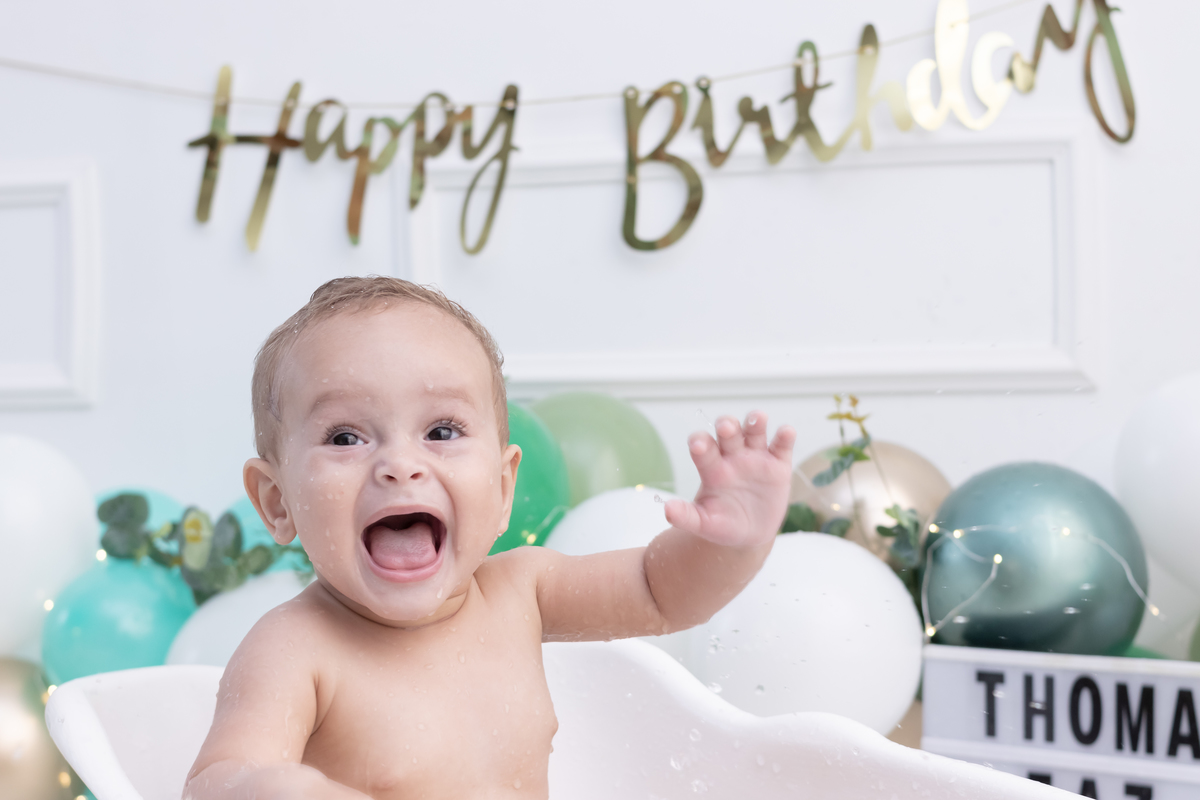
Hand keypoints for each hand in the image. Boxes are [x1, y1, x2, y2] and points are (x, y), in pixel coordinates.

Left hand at [663, 412, 794, 547]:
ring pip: (754, 431)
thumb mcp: (704, 523)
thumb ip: (687, 516)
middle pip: (728, 432)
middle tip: (726, 428)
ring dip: (755, 422)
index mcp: (711, 467)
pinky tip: (786, 432)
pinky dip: (785, 436)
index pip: (703, 447)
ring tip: (758, 419)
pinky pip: (781, 446)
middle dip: (727, 426)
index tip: (697, 445)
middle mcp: (732, 456)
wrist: (749, 534)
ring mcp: (755, 457)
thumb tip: (667, 509)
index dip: (700, 442)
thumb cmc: (722, 524)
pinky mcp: (778, 465)